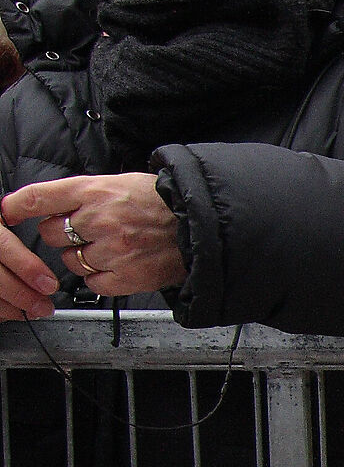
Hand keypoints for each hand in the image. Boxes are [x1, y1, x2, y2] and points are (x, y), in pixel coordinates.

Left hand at [4, 173, 186, 304]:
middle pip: (52, 233)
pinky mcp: (125, 276)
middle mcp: (99, 220)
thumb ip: (84, 195)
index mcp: (94, 191)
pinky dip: (101, 277)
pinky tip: (119, 265)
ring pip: (70, 261)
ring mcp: (112, 250)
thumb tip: (48, 207)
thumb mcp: (118, 184)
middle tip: (88, 232)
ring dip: (83, 258)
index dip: (16, 206)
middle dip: (64, 235)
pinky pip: (92, 282)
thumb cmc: (161, 204)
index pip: (40, 197)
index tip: (6, 212)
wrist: (201, 228)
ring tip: (110, 249)